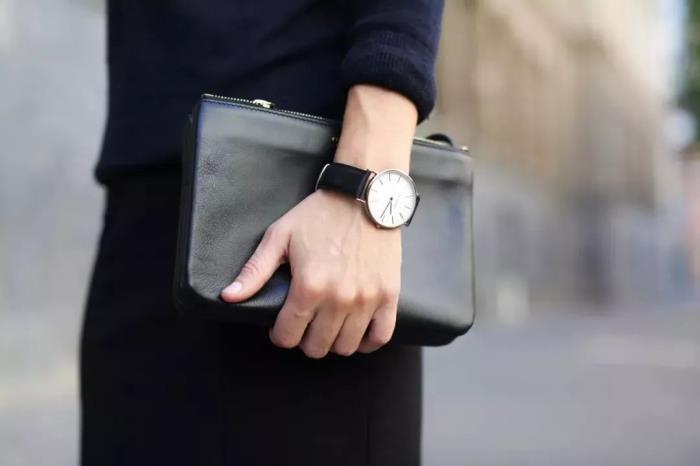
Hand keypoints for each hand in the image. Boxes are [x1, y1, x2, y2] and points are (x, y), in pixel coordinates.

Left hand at [221, 189, 400, 357]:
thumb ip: (254, 271)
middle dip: (304, 340)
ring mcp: (367, 299)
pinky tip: (356, 332)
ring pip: (345, 347)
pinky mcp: (389, 295)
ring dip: (333, 342)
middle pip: (316, 347)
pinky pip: (380, 336)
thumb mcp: (280, 237)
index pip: (287, 336)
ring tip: (328, 325)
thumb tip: (228, 297)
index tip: (281, 324)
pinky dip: (367, 342)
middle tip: (305, 323)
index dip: (279, 334)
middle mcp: (338, 299)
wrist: (364, 197)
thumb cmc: (319, 215)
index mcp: (308, 286)